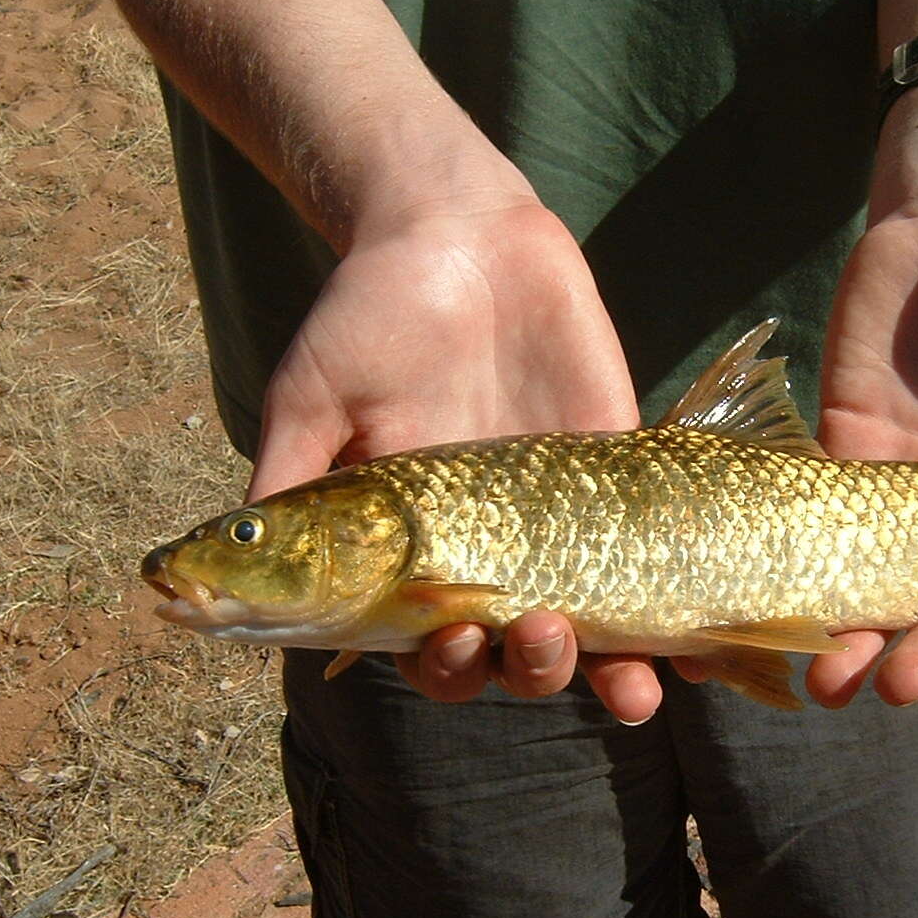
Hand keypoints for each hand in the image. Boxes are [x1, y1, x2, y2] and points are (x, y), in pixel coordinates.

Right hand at [249, 199, 663, 723]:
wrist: (456, 229)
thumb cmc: (369, 314)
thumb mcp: (310, 397)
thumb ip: (287, 487)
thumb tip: (214, 594)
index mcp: (407, 550)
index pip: (423, 644)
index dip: (439, 666)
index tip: (450, 644)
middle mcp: (485, 552)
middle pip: (509, 652)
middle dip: (526, 668)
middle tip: (535, 636)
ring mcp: (558, 522)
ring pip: (585, 629)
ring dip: (605, 672)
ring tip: (631, 687)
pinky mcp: (618, 478)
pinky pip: (655, 561)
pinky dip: (681, 621)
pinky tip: (702, 657)